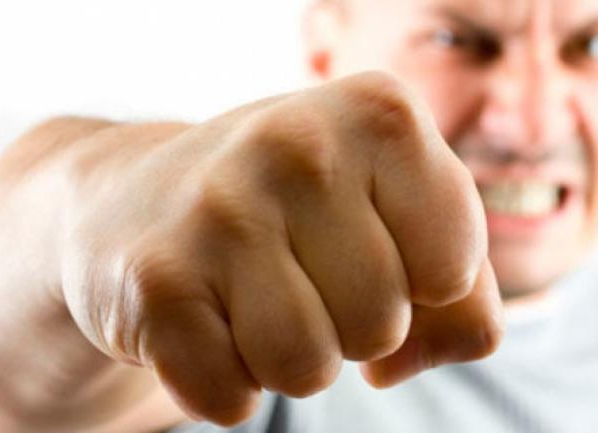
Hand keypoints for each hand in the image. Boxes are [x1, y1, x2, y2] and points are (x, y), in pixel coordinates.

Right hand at [61, 71, 502, 425]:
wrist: (138, 196)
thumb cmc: (289, 207)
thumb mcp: (390, 211)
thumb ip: (459, 291)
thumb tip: (400, 365)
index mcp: (376, 112)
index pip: (453, 267)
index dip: (418, 283)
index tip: (368, 246)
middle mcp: (296, 143)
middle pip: (382, 324)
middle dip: (349, 323)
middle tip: (295, 270)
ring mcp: (218, 210)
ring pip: (309, 369)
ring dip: (289, 356)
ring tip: (250, 296)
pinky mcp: (154, 284)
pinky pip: (232, 397)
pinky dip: (225, 380)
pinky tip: (201, 317)